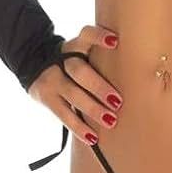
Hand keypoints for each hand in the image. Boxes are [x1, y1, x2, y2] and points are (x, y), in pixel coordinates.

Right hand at [29, 24, 123, 145]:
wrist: (33, 63)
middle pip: (79, 71)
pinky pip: (62, 114)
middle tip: (118, 101)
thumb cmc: (73, 60)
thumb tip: (138, 68)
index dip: (99, 36)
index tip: (115, 41)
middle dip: (98, 87)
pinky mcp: (46, 98)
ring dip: (92, 109)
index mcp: (74, 45)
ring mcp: (51, 79)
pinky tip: (92, 137)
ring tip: (110, 121)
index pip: (86, 35)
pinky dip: (78, 127)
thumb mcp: (81, 51)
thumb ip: (100, 56)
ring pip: (72, 94)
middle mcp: (62, 59)